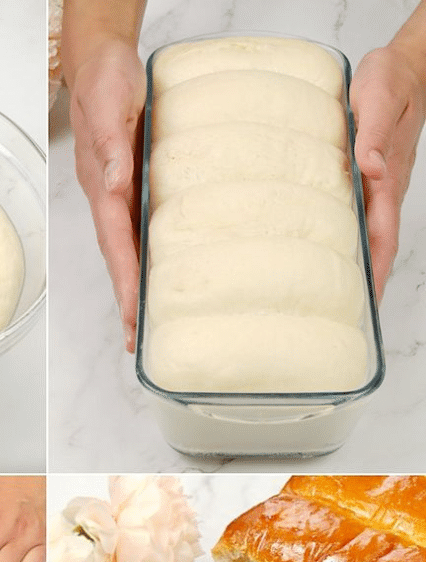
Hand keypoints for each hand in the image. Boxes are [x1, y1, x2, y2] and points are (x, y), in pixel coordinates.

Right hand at [69, 36, 145, 351]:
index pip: (115, 245)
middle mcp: (108, 200)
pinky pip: (138, 232)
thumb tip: (117, 186)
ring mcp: (119, 197)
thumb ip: (112, 148)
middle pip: (118, 261)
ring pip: (126, 252)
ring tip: (146, 326)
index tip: (134, 316)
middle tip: (138, 341)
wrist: (101, 61)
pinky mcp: (132, 189)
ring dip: (134, 288)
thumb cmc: (105, 81)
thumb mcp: (108, 106)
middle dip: (127, 302)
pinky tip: (159, 276)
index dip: (124, 283)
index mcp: (102, 187)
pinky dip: (145, 260)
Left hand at [351, 42, 425, 300]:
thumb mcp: (377, 100)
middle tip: (350, 316)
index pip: (382, 237)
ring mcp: (380, 186)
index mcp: (387, 180)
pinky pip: (362, 217)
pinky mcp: (370, 177)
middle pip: (378, 246)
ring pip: (370, 234)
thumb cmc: (391, 80)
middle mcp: (385, 189)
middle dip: (368, 281)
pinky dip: (353, 238)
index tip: (368, 303)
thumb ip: (370, 136)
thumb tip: (368, 170)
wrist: (406, 66)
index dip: (376, 272)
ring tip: (341, 296)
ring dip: (359, 264)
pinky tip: (335, 251)